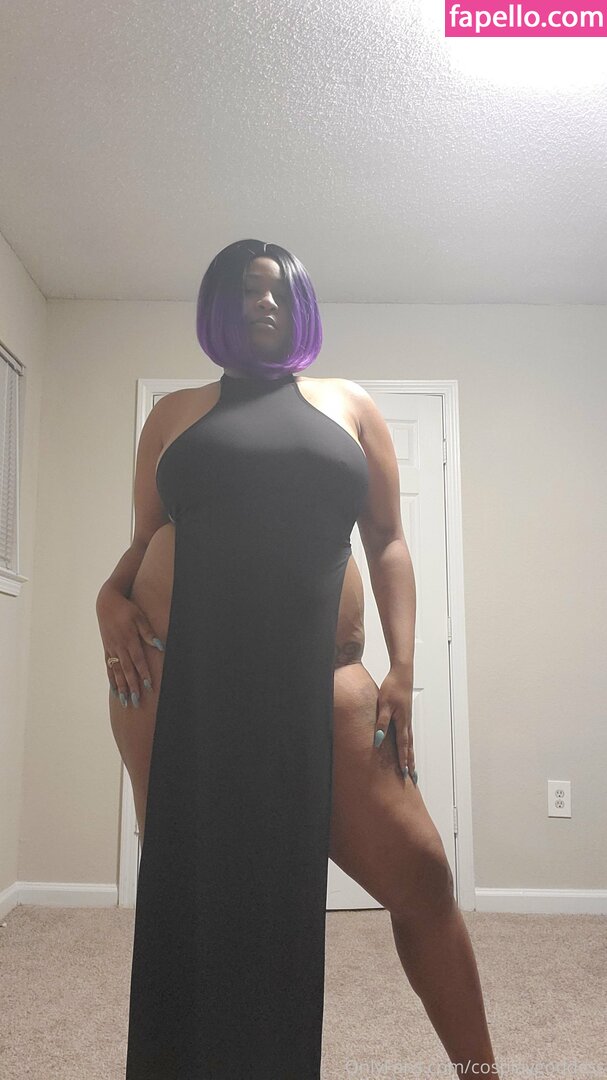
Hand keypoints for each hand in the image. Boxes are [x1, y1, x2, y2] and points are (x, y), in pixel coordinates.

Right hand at [96, 590, 164, 705]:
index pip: (138, 661)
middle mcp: (119, 647)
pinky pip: (109, 667)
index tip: (149, 687)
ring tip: (125, 701)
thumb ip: (148, 632)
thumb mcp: (140, 617)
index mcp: (129, 639)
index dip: (144, 674)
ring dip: (121, 687)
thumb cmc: (127, 609)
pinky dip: (112, 679)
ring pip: (117, 672)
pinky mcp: (107, 649)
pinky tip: (115, 690)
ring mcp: (111, 649)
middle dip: (132, 687)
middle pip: (127, 670)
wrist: (106, 603)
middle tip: (137, 702)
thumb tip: (160, 646)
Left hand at [374, 666, 415, 783]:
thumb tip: (379, 739)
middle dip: (410, 762)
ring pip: (410, 741)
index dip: (403, 760)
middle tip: (414, 777)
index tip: (405, 773)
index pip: (403, 745)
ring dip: (411, 754)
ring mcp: (407, 718)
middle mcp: (407, 722)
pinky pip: (407, 734)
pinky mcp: (405, 714)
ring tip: (412, 766)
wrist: (401, 674)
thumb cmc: (392, 687)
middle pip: (409, 746)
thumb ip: (382, 722)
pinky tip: (407, 746)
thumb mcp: (384, 705)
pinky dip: (408, 744)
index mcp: (402, 722)